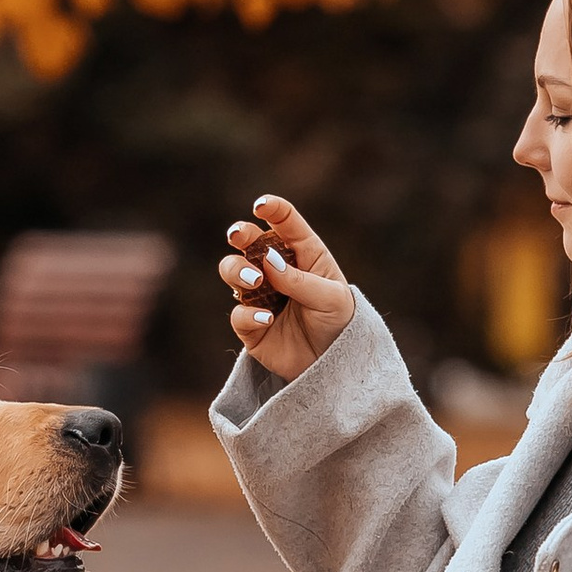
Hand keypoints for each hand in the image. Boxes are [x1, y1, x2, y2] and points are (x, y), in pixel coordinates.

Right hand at [218, 192, 354, 381]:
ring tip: (255, 280)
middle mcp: (276, 269)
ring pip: (232, 271)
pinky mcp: (250, 325)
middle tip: (239, 236)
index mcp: (303, 253)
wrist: (334, 365)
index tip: (261, 206)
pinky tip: (267, 318)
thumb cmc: (339, 322)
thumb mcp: (330, 298)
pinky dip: (248, 313)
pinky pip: (238, 314)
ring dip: (237, 270)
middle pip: (248, 242)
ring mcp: (260, 295)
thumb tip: (267, 260)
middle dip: (240, 234)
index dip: (272, 209)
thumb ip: (299, 279)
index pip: (285, 223)